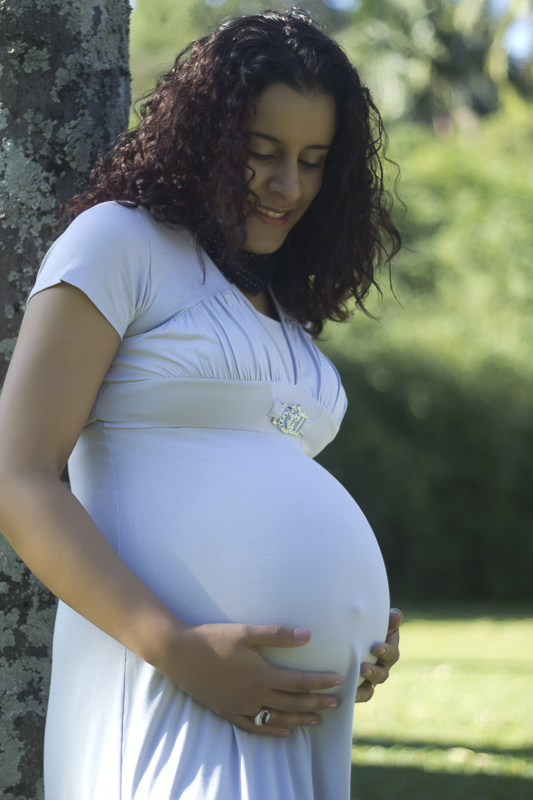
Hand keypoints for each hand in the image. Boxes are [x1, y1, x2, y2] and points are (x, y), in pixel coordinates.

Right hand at [167, 622, 345, 736]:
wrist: (178, 653)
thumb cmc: (213, 637)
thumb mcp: (246, 631)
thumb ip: (278, 635)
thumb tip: (308, 636)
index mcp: (261, 674)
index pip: (300, 681)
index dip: (321, 681)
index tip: (340, 680)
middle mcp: (254, 695)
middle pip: (293, 703)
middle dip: (317, 703)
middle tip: (338, 704)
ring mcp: (240, 706)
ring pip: (277, 717)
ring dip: (299, 719)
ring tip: (317, 720)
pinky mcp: (227, 711)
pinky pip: (254, 727)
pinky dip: (271, 729)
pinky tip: (282, 731)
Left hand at [356, 607, 402, 702]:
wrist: (350, 634)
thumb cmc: (366, 624)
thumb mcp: (377, 620)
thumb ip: (389, 618)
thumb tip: (396, 617)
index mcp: (388, 650)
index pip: (392, 654)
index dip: (386, 651)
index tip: (376, 647)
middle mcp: (381, 667)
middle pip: (382, 674)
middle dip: (374, 671)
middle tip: (363, 667)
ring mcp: (370, 678)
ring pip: (371, 687)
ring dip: (363, 686)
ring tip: (353, 681)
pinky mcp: (358, 686)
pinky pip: (360, 695)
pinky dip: (356, 696)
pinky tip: (347, 694)